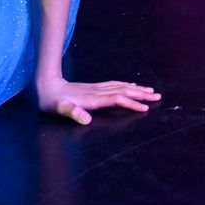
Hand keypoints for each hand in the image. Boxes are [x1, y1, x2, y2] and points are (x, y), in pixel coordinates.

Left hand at [38, 76, 159, 124]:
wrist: (47, 86)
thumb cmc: (52, 102)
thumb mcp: (59, 109)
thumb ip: (72, 113)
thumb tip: (86, 119)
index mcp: (93, 99)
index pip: (117, 99)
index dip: (132, 103)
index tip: (146, 107)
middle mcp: (98, 91)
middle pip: (124, 91)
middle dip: (142, 94)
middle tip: (158, 96)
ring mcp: (97, 88)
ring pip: (122, 87)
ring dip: (137, 89)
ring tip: (151, 91)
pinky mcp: (95, 87)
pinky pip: (116, 85)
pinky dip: (127, 85)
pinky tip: (132, 86)